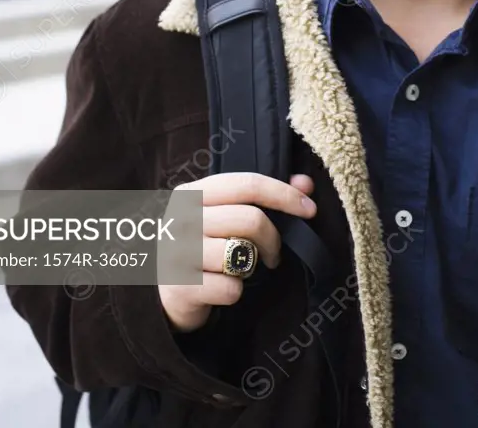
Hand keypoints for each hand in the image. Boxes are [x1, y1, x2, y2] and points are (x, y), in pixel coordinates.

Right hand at [158, 171, 315, 332]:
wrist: (167, 294)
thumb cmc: (204, 246)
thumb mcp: (227, 215)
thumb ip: (265, 197)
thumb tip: (306, 183)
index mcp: (192, 193)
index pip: (247, 184)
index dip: (284, 194)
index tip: (310, 210)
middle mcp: (181, 217)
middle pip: (250, 219)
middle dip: (273, 239)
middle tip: (273, 254)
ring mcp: (177, 251)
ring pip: (241, 253)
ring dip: (252, 265)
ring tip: (244, 268)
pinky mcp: (180, 286)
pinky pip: (230, 288)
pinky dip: (235, 291)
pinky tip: (222, 287)